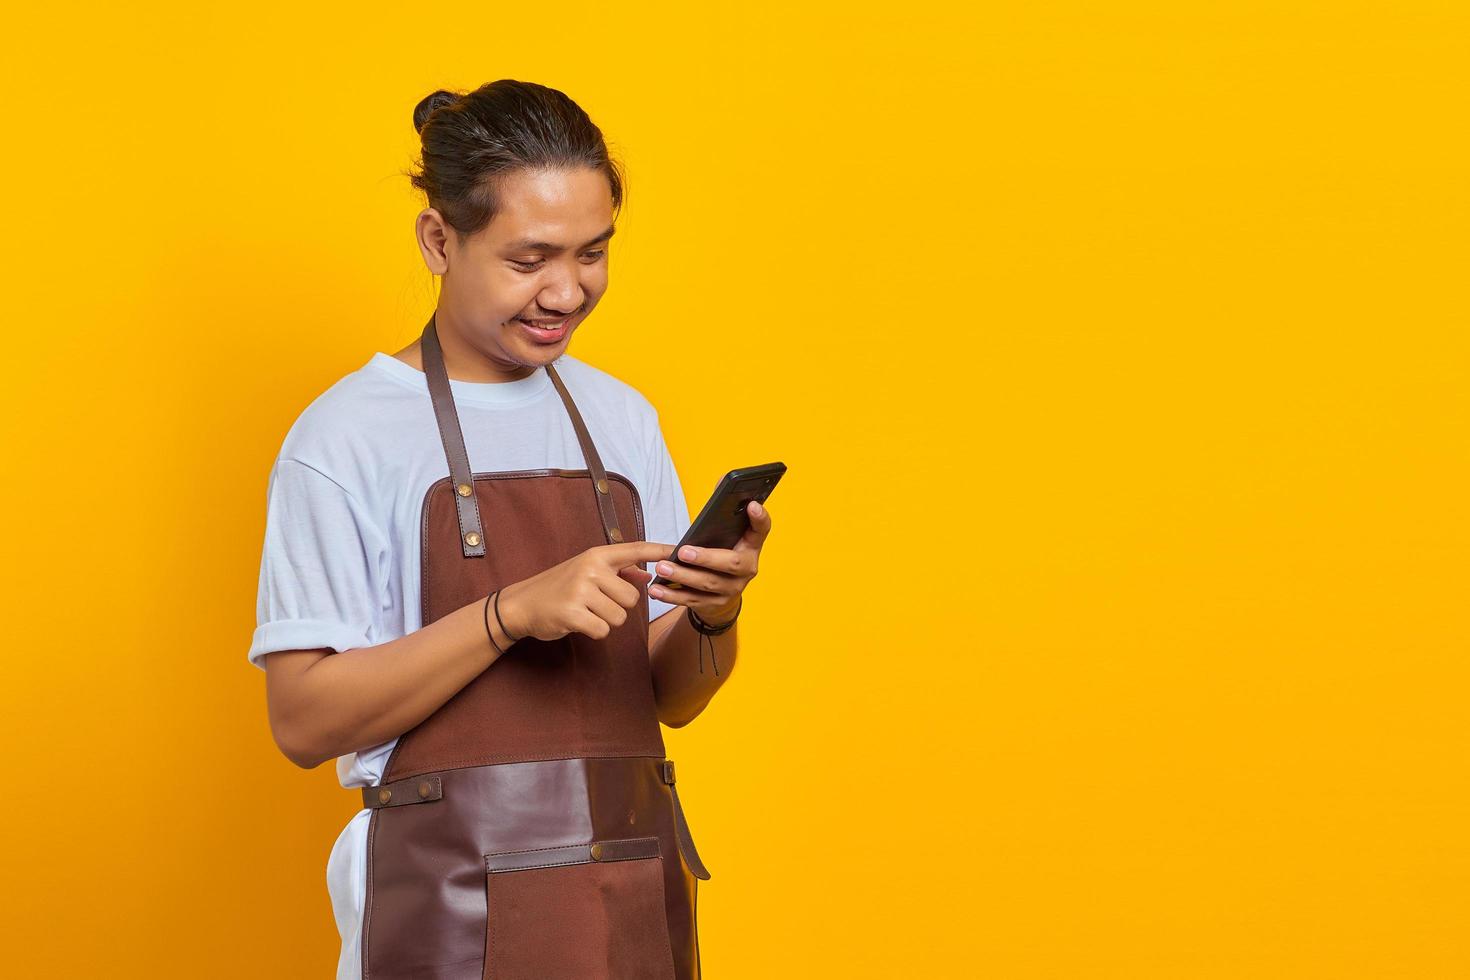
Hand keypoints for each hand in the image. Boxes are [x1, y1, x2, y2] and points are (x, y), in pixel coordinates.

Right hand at [498, 541, 674, 641]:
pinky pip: (603, 630)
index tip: (677, 550)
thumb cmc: (559, 587)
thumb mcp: (587, 571)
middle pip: (632, 598)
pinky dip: (594, 631)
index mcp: (596, 556)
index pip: (634, 550)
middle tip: (595, 604)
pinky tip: (579, 622)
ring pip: (619, 617)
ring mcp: (581, 591)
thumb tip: (647, 576)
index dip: (658, 551)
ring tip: (585, 612)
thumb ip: (618, 572)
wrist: (522, 604)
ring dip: (606, 621)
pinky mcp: (573, 614)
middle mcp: (590, 569)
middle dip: (619, 607)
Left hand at [648, 499, 770, 622]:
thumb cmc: (720, 554)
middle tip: (683, 551)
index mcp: (751, 546)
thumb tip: (719, 481)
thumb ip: (722, 515)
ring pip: (708, 584)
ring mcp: (732, 589)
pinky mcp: (715, 604)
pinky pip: (693, 600)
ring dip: (683, 576)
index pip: (762, 529)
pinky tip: (656, 589)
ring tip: (661, 568)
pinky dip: (672, 595)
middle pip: (731, 563)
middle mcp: (747, 569)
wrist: (723, 595)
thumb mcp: (725, 536)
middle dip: (706, 557)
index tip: (752, 505)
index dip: (760, 518)